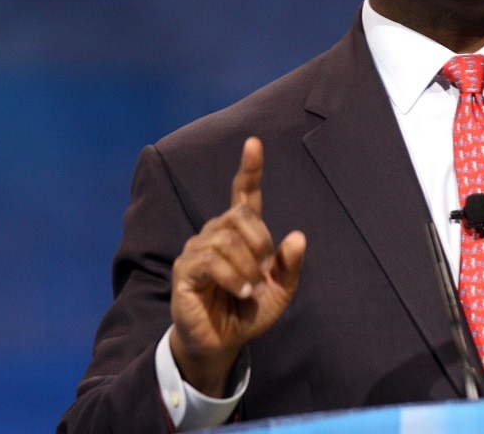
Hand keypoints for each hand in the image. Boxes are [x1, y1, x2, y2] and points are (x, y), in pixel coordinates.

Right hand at [170, 137, 305, 395]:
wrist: (224, 342)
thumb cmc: (249, 310)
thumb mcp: (281, 291)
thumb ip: (290, 265)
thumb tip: (298, 237)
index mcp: (241, 233)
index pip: (244, 194)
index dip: (250, 168)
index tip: (253, 142)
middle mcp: (216, 233)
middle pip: (240, 216)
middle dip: (259, 243)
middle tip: (263, 273)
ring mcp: (197, 249)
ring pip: (226, 238)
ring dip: (246, 266)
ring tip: (250, 289)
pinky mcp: (185, 269)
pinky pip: (210, 260)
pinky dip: (232, 276)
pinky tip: (241, 290)